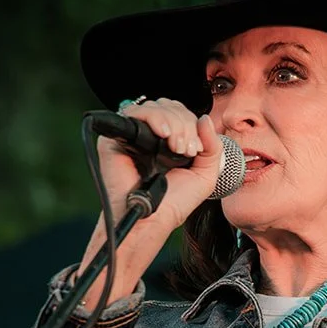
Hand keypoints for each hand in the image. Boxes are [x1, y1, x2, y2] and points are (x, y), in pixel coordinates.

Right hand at [76, 98, 223, 312]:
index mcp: (168, 141)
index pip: (181, 114)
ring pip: (155, 107)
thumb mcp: (205, 174)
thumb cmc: (174, 203)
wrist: (153, 220)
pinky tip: (163, 135)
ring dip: (173, 123)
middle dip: (184, 124)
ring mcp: (131, 136)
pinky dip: (153, 118)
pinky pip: (133, 112)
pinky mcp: (114, 139)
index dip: (192, 125)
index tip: (196, 150)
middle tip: (187, 150)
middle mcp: (149, 135)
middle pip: (170, 107)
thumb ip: (212, 147)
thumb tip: (204, 118)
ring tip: (177, 148)